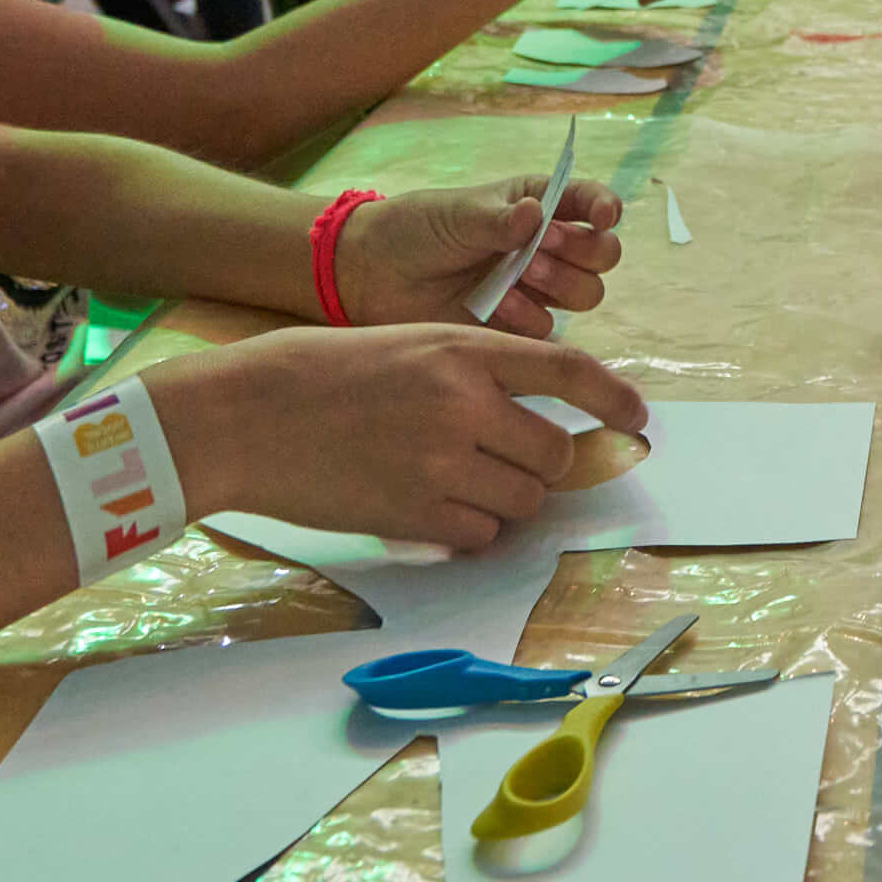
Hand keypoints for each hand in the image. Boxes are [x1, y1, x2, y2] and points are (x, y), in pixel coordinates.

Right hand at [158, 322, 648, 552]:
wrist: (243, 416)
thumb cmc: (315, 376)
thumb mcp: (404, 345)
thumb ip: (469, 374)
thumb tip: (526, 420)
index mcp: (463, 349)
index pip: (570, 371)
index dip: (615, 399)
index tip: (638, 418)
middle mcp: (465, 403)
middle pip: (554, 454)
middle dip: (539, 465)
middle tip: (502, 463)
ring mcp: (443, 462)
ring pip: (522, 502)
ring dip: (503, 501)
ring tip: (452, 483)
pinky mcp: (416, 514)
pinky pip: (479, 536)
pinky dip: (466, 531)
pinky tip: (426, 508)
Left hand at [336, 173, 631, 335]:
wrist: (374, 277)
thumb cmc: (417, 230)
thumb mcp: (458, 215)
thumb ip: (500, 220)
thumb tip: (537, 214)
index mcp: (537, 205)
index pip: (589, 202)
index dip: (605, 208)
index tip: (603, 217)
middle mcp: (545, 246)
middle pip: (601, 254)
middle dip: (583, 252)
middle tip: (542, 250)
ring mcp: (535, 288)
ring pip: (585, 293)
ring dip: (560, 284)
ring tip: (519, 276)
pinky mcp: (517, 325)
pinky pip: (549, 327)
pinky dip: (527, 316)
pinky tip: (496, 305)